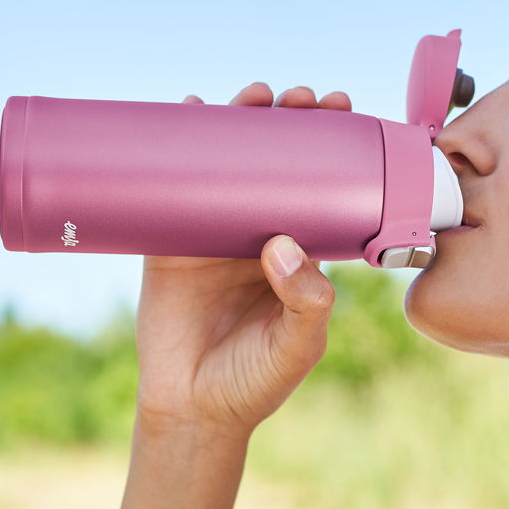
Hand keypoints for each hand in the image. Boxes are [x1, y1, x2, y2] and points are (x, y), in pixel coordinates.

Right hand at [133, 82, 352, 439]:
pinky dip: (175, 147)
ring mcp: (212, 235)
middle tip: (299, 99)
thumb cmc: (255, 382)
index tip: (340, 113)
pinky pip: (171, 187)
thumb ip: (306, 303)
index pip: (319, 187)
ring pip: (227, 164)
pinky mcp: (168, 243)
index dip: (331, 148)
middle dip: (288, 123)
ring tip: (253, 97)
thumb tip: (282, 244)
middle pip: (274, 163)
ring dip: (238, 122)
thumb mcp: (298, 345)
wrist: (192, 411)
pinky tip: (187, 111)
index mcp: (300, 253)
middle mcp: (257, 234)